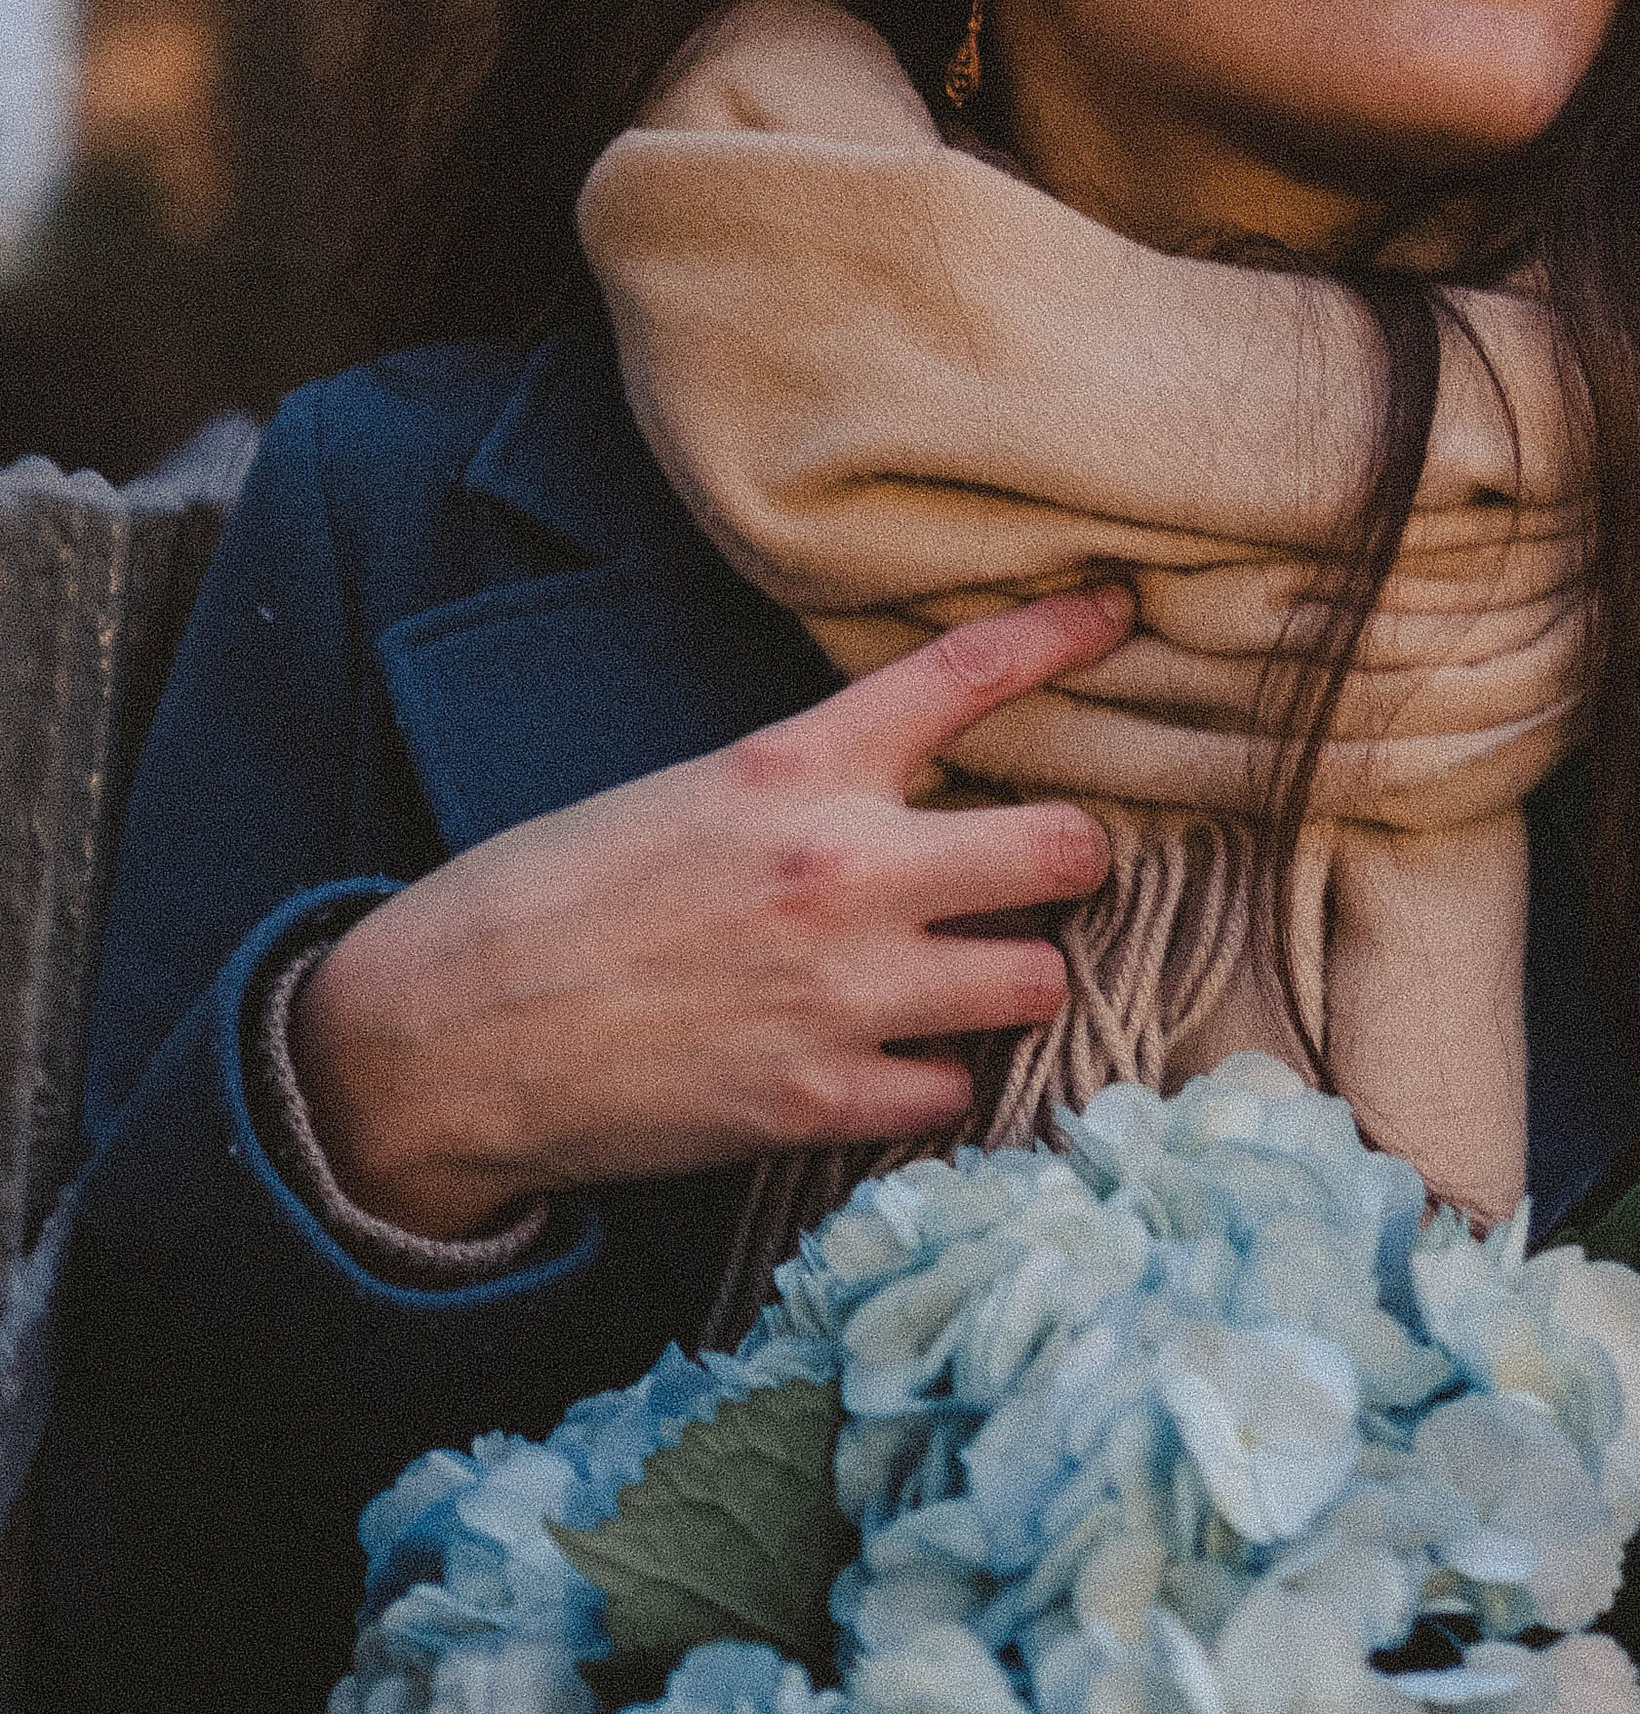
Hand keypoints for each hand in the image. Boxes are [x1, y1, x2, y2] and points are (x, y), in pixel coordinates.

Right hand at [291, 586, 1131, 1235]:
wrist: (442, 1036)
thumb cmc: (547, 903)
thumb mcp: (678, 796)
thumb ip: (802, 789)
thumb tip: (898, 799)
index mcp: (790, 769)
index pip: (962, 675)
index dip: (1062, 635)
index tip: (1122, 613)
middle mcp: (840, 869)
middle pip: (1068, 849)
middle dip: (1074, 861)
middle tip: (1042, 876)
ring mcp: (844, 992)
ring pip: (1039, 979)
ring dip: (1013, 980)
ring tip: (959, 981)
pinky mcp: (824, 1100)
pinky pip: (959, 1089)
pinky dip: (935, 1080)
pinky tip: (886, 1065)